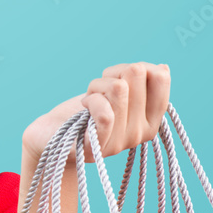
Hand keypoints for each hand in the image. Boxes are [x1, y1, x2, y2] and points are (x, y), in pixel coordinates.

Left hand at [22, 62, 170, 163]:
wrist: (50, 138)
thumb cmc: (85, 113)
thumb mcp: (117, 95)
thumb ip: (140, 84)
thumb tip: (162, 69)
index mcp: (151, 120)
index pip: (161, 78)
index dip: (139, 66)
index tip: (121, 77)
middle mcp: (140, 133)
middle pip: (137, 74)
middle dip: (113, 73)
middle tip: (99, 90)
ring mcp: (119, 142)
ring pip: (119, 87)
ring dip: (97, 84)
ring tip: (90, 97)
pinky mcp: (95, 146)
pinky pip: (105, 114)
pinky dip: (92, 100)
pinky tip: (85, 104)